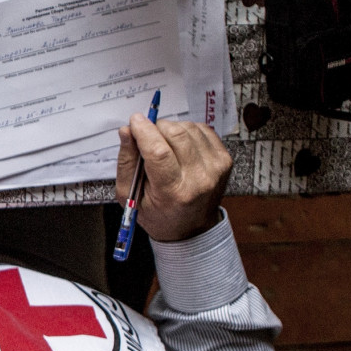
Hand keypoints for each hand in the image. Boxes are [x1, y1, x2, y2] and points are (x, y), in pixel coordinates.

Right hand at [115, 115, 231, 241]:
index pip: (159, 152)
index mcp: (173, 192)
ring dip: (171, 129)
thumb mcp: (130, 196)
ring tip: (166, 146)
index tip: (135, 122)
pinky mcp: (224, 159)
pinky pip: (203, 129)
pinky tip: (181, 145)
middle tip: (148, 137)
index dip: (144, 131)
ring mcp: (215, 168)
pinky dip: (187, 131)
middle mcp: (199, 179)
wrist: (192, 228)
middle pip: (176, 134)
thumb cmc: (159, 214)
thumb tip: (127, 132)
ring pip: (189, 128)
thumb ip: (126, 162)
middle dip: (156, 128)